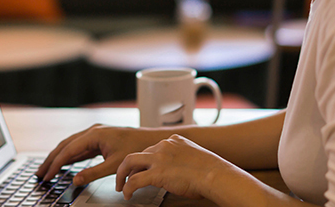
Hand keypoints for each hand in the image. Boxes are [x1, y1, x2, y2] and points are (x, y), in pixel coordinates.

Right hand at [35, 124, 159, 184]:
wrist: (151, 140)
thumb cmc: (136, 148)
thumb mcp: (114, 164)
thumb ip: (93, 173)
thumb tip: (75, 181)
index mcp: (95, 134)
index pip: (69, 150)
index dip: (56, 164)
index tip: (47, 175)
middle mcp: (93, 131)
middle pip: (65, 145)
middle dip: (51, 160)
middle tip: (39, 174)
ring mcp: (95, 134)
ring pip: (71, 145)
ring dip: (58, 157)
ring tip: (46, 170)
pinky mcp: (99, 138)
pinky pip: (79, 147)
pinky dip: (69, 156)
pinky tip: (63, 164)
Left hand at [115, 134, 232, 200]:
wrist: (214, 174)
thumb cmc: (210, 170)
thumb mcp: (194, 156)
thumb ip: (182, 158)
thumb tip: (178, 170)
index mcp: (173, 141)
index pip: (151, 148)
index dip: (144, 160)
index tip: (141, 168)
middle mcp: (164, 146)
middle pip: (138, 153)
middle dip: (128, 166)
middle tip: (124, 176)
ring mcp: (159, 158)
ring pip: (130, 162)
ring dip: (122, 174)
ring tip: (120, 185)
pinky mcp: (157, 173)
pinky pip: (135, 180)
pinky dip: (128, 187)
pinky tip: (127, 194)